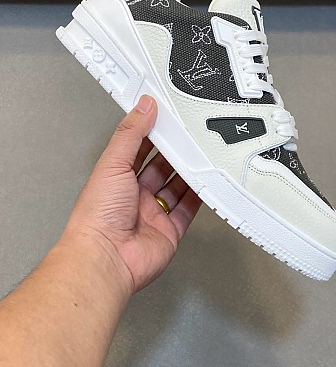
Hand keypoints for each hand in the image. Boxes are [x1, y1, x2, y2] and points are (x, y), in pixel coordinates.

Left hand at [65, 95, 200, 296]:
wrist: (107, 258)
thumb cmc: (98, 216)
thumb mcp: (113, 163)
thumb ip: (130, 134)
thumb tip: (143, 107)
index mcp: (116, 178)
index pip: (138, 149)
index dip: (153, 134)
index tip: (168, 119)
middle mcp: (134, 196)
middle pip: (160, 168)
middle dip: (175, 153)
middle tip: (191, 137)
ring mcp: (152, 214)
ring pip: (176, 188)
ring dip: (188, 173)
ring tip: (202, 156)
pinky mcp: (169, 230)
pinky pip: (187, 210)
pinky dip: (198, 197)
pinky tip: (205, 185)